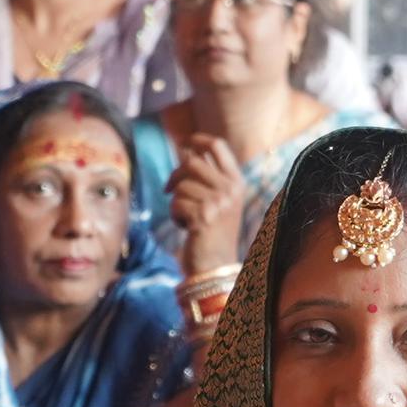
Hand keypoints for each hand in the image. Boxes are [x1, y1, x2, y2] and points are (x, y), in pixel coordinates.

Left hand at [164, 132, 250, 276]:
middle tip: (169, 190)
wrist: (216, 266)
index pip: (217, 145)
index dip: (197, 139)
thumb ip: (207, 177)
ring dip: (176, 202)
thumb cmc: (213, 233)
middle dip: (175, 175)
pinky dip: (175, 216)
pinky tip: (186, 228)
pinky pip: (176, 203)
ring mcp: (219, 202)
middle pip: (192, 162)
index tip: (184, 143)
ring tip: (186, 218)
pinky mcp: (203, 216)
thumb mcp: (219, 201)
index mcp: (236, 182)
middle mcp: (230, 189)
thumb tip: (185, 151)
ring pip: (181, 185)